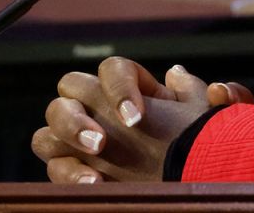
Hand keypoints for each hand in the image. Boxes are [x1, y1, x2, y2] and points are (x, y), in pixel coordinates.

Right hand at [32, 57, 212, 182]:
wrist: (196, 174)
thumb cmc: (198, 143)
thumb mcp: (203, 118)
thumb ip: (194, 93)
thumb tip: (175, 74)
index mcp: (130, 88)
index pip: (112, 69)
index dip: (118, 88)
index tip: (136, 119)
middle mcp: (100, 107)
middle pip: (69, 89)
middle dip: (79, 114)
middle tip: (103, 142)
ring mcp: (82, 140)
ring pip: (50, 127)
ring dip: (66, 139)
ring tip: (95, 164)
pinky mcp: (76, 171)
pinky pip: (55, 167)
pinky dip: (69, 176)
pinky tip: (95, 184)